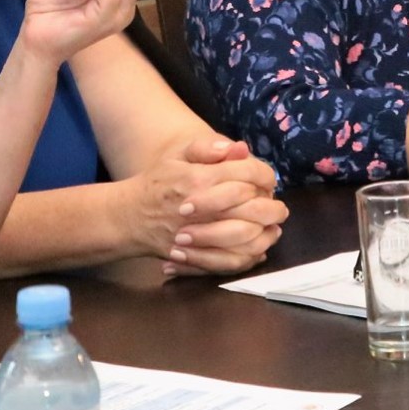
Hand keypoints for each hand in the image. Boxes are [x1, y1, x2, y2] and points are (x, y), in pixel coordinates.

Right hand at [122, 138, 286, 278]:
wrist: (128, 216)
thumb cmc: (157, 182)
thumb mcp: (177, 155)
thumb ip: (207, 148)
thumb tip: (238, 148)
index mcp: (199, 178)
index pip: (247, 173)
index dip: (266, 176)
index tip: (270, 180)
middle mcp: (201, 206)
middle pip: (252, 207)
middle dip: (273, 207)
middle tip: (280, 208)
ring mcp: (198, 234)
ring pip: (246, 237)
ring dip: (266, 233)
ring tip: (273, 228)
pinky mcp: (194, 255)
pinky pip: (229, 262)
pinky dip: (249, 258)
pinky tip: (257, 250)